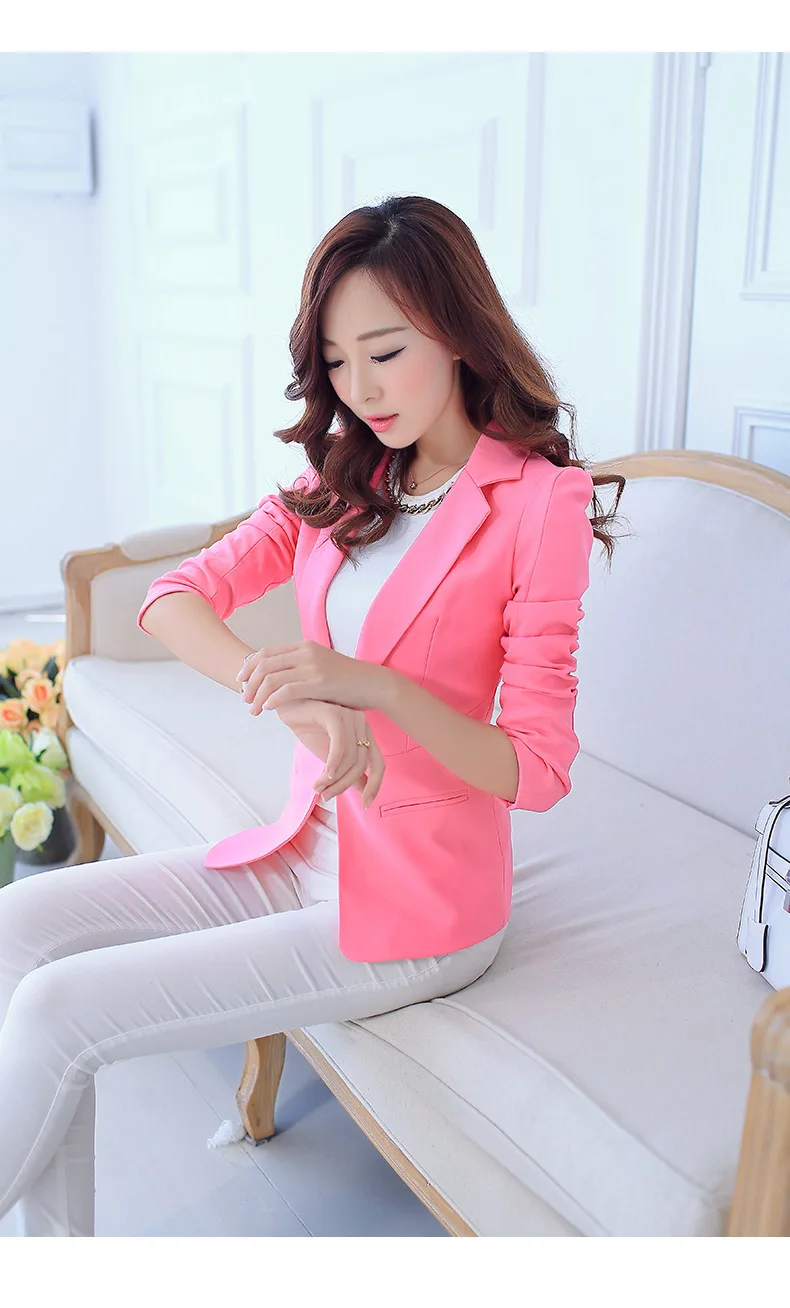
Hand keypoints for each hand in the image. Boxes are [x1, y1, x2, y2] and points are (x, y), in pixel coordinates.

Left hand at [236, 640, 387, 715]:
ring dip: (258, 695)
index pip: (266, 652)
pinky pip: (287, 690)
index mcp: (303, 646)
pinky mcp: (319, 682)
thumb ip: (300, 666)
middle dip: (248, 683)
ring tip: (254, 710)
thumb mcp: (320, 665)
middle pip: (264, 664)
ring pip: (271, 678)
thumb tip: (277, 676)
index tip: (240, 681)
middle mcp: (305, 652)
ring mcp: (312, 666)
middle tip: (244, 699)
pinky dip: (273, 699)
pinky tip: (269, 709)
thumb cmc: (346, 680)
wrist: (372, 684)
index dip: (248, 667)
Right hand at [269, 697, 384, 807]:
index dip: (375, 786)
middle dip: (343, 785)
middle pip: (360, 764)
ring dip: (333, 778)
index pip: (378, 764)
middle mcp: (362, 724)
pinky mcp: (335, 713)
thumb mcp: (330, 755)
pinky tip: (324, 774)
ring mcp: (350, 717)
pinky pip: (340, 743)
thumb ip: (346, 769)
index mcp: (364, 734)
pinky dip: (333, 762)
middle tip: (325, 796)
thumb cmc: (309, 728)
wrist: (288, 708)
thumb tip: (363, 789)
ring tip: (318, 787)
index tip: (365, 804)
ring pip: (350, 757)